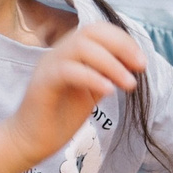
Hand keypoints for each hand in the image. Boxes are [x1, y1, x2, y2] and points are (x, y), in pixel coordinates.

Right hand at [2, 21, 146, 166]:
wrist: (31, 142)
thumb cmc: (60, 118)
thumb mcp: (91, 91)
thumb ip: (107, 75)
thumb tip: (132, 64)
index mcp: (70, 52)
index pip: (98, 30)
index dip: (124, 41)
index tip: (141, 62)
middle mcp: (58, 53)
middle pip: (91, 31)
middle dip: (122, 45)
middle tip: (140, 67)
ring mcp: (48, 66)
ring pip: (81, 47)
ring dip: (111, 63)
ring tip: (129, 84)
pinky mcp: (42, 84)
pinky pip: (68, 71)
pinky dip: (92, 78)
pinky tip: (109, 92)